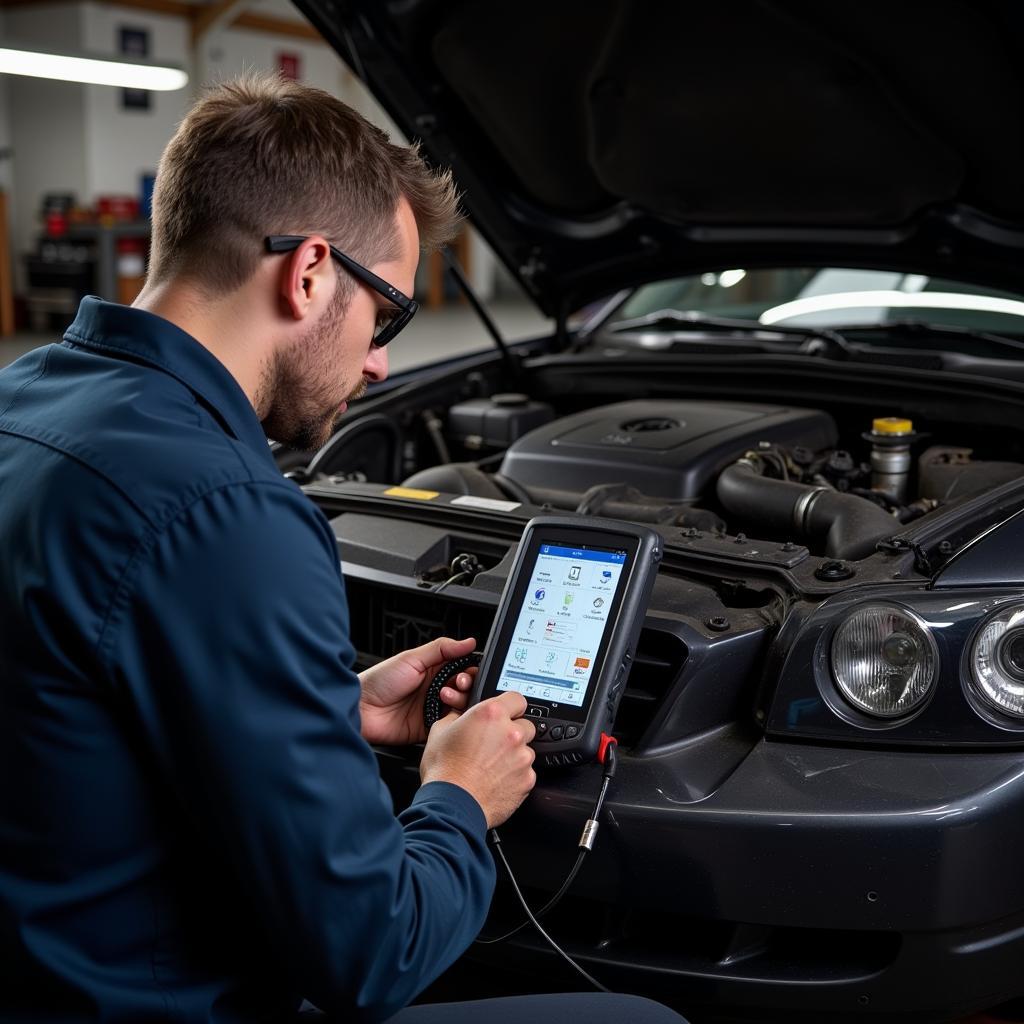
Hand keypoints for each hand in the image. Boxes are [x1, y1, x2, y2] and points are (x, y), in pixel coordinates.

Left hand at [359, 636, 476, 745]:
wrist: (360, 709)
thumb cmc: (379, 681)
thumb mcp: (411, 658)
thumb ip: (442, 649)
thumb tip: (468, 642)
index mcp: (433, 669)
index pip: (461, 668)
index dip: (469, 670)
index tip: (470, 670)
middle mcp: (435, 688)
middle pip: (464, 688)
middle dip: (467, 685)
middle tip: (459, 683)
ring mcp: (433, 707)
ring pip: (461, 706)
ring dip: (459, 700)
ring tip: (445, 696)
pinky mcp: (430, 726)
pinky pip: (450, 724)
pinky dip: (454, 720)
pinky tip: (448, 713)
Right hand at [421, 691, 536, 828]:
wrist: (451, 806)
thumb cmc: (444, 771)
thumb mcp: (440, 731)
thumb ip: (457, 716)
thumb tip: (461, 714)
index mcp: (491, 714)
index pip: (516, 699)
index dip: (510, 707)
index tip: (505, 714)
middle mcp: (511, 733)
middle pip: (525, 725)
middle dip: (512, 733)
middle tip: (494, 745)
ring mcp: (522, 757)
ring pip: (526, 751)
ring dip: (514, 756)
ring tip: (492, 767)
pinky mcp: (527, 780)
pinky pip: (526, 773)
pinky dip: (516, 776)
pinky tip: (496, 781)